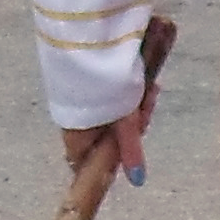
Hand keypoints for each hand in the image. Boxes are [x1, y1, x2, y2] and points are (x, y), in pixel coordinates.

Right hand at [60, 64, 159, 183]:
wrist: (90, 39)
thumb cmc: (107, 84)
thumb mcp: (125, 119)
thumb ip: (129, 149)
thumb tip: (137, 180)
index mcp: (75, 134)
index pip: (85, 161)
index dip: (109, 161)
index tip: (132, 150)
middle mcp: (71, 118)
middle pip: (104, 134)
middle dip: (131, 125)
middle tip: (146, 105)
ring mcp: (75, 97)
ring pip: (108, 112)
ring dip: (131, 105)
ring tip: (149, 87)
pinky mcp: (82, 79)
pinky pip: (106, 94)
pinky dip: (123, 91)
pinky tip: (139, 79)